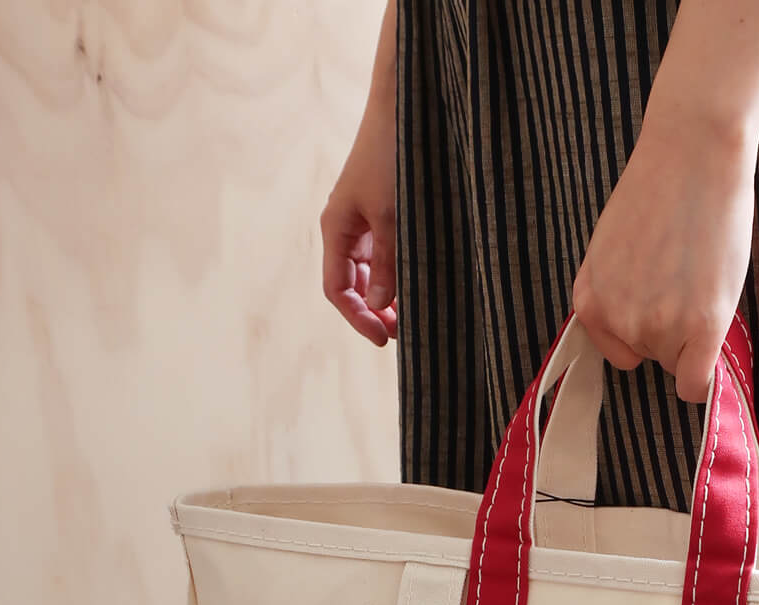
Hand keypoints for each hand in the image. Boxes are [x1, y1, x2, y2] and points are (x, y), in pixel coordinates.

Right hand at [321, 102, 398, 347]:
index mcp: (336, 230)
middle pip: (356, 287)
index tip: (384, 340)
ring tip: (417, 316)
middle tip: (407, 334)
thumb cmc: (392, 157)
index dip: (357, 318)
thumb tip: (378, 306)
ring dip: (391, 297)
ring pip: (375, 274)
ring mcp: (367, 223)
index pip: (337, 289)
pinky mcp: (387, 215)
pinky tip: (422, 288)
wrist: (406, 110)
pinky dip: (402, 275)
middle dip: (377, 312)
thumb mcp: (391, 216)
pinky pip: (390, 256)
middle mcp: (348, 230)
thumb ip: (387, 263)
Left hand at [573, 111, 756, 401]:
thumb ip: (618, 294)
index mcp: (590, 302)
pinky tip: (713, 341)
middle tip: (688, 280)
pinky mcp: (700, 328)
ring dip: (695, 336)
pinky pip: (696, 384)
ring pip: (679, 364)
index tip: (663, 304)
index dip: (647, 331)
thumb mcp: (614, 251)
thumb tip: (640, 334)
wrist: (693, 153)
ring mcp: (659, 327)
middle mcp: (618, 321)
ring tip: (702, 280)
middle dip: (672, 329)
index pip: (621, 353)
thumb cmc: (659, 191)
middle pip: (653, 357)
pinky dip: (705, 377)